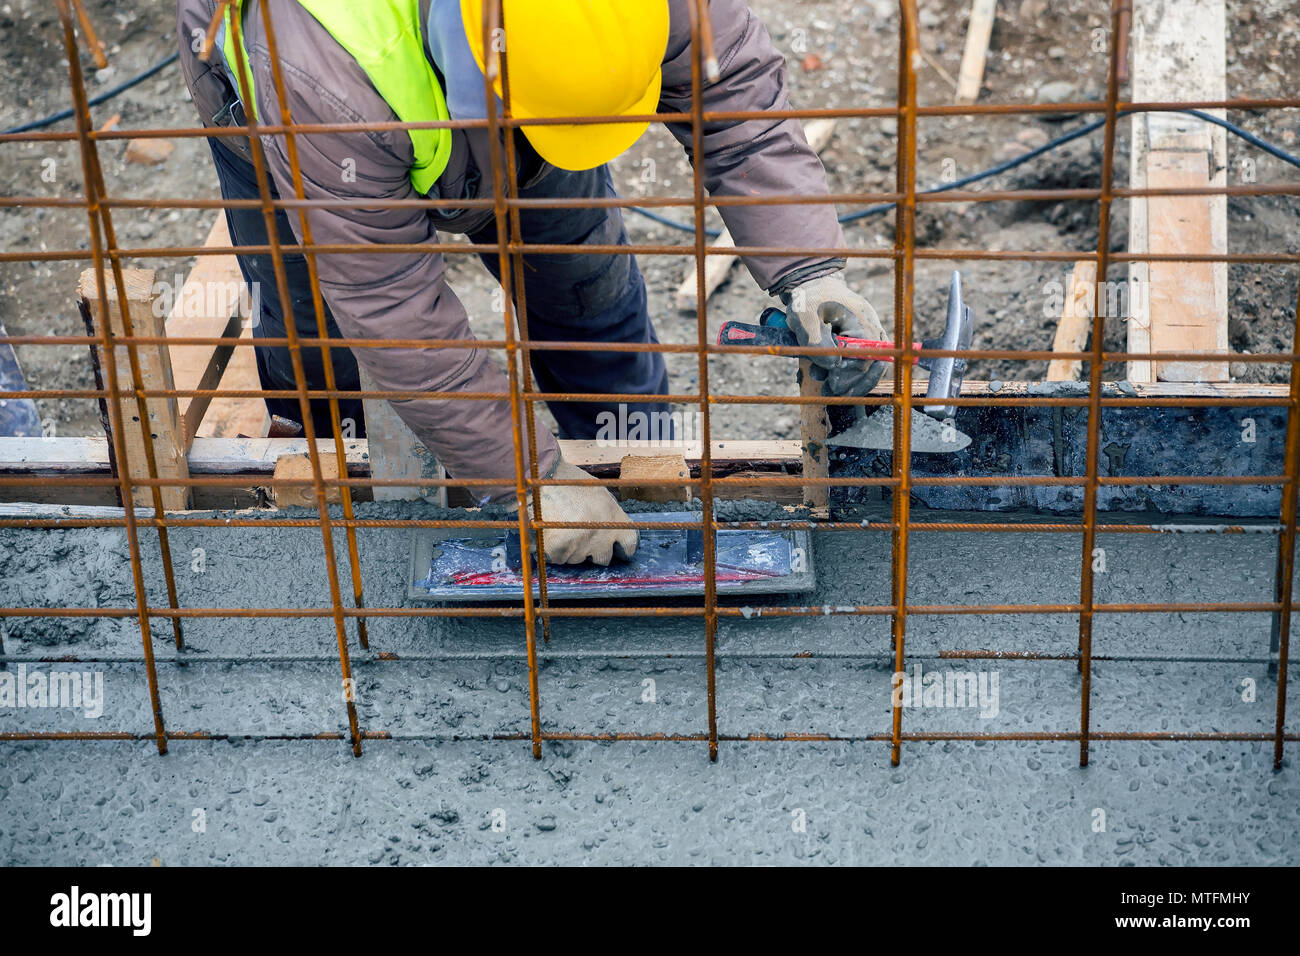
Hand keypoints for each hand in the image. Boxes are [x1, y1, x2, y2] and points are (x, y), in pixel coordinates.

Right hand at [536, 459, 637, 564]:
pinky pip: (560, 559)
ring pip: (579, 559)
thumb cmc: (569, 482)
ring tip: (562, 528)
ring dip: (572, 550)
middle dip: (595, 552)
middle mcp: (601, 534)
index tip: (619, 550)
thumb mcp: (599, 493)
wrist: (541, 478)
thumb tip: (613, 530)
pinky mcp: (560, 550)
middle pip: (604, 558)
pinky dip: (555, 551)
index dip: (625, 549)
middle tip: (583, 539)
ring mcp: (581, 545)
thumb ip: (609, 513)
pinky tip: (551, 533)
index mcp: (614, 517)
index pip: (630, 543)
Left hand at [781, 273, 887, 397]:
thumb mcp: (805, 320)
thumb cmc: (808, 300)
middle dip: (851, 382)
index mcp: (861, 322)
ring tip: (828, 386)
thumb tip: (833, 367)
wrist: (811, 285)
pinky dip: (852, 371)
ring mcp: (870, 332)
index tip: (831, 383)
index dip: (848, 375)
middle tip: (830, 391)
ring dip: (852, 380)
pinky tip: (834, 377)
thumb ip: (816, 342)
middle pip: (873, 365)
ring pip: (871, 364)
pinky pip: (865, 359)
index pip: (864, 358)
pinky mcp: (863, 337)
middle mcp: (871, 328)